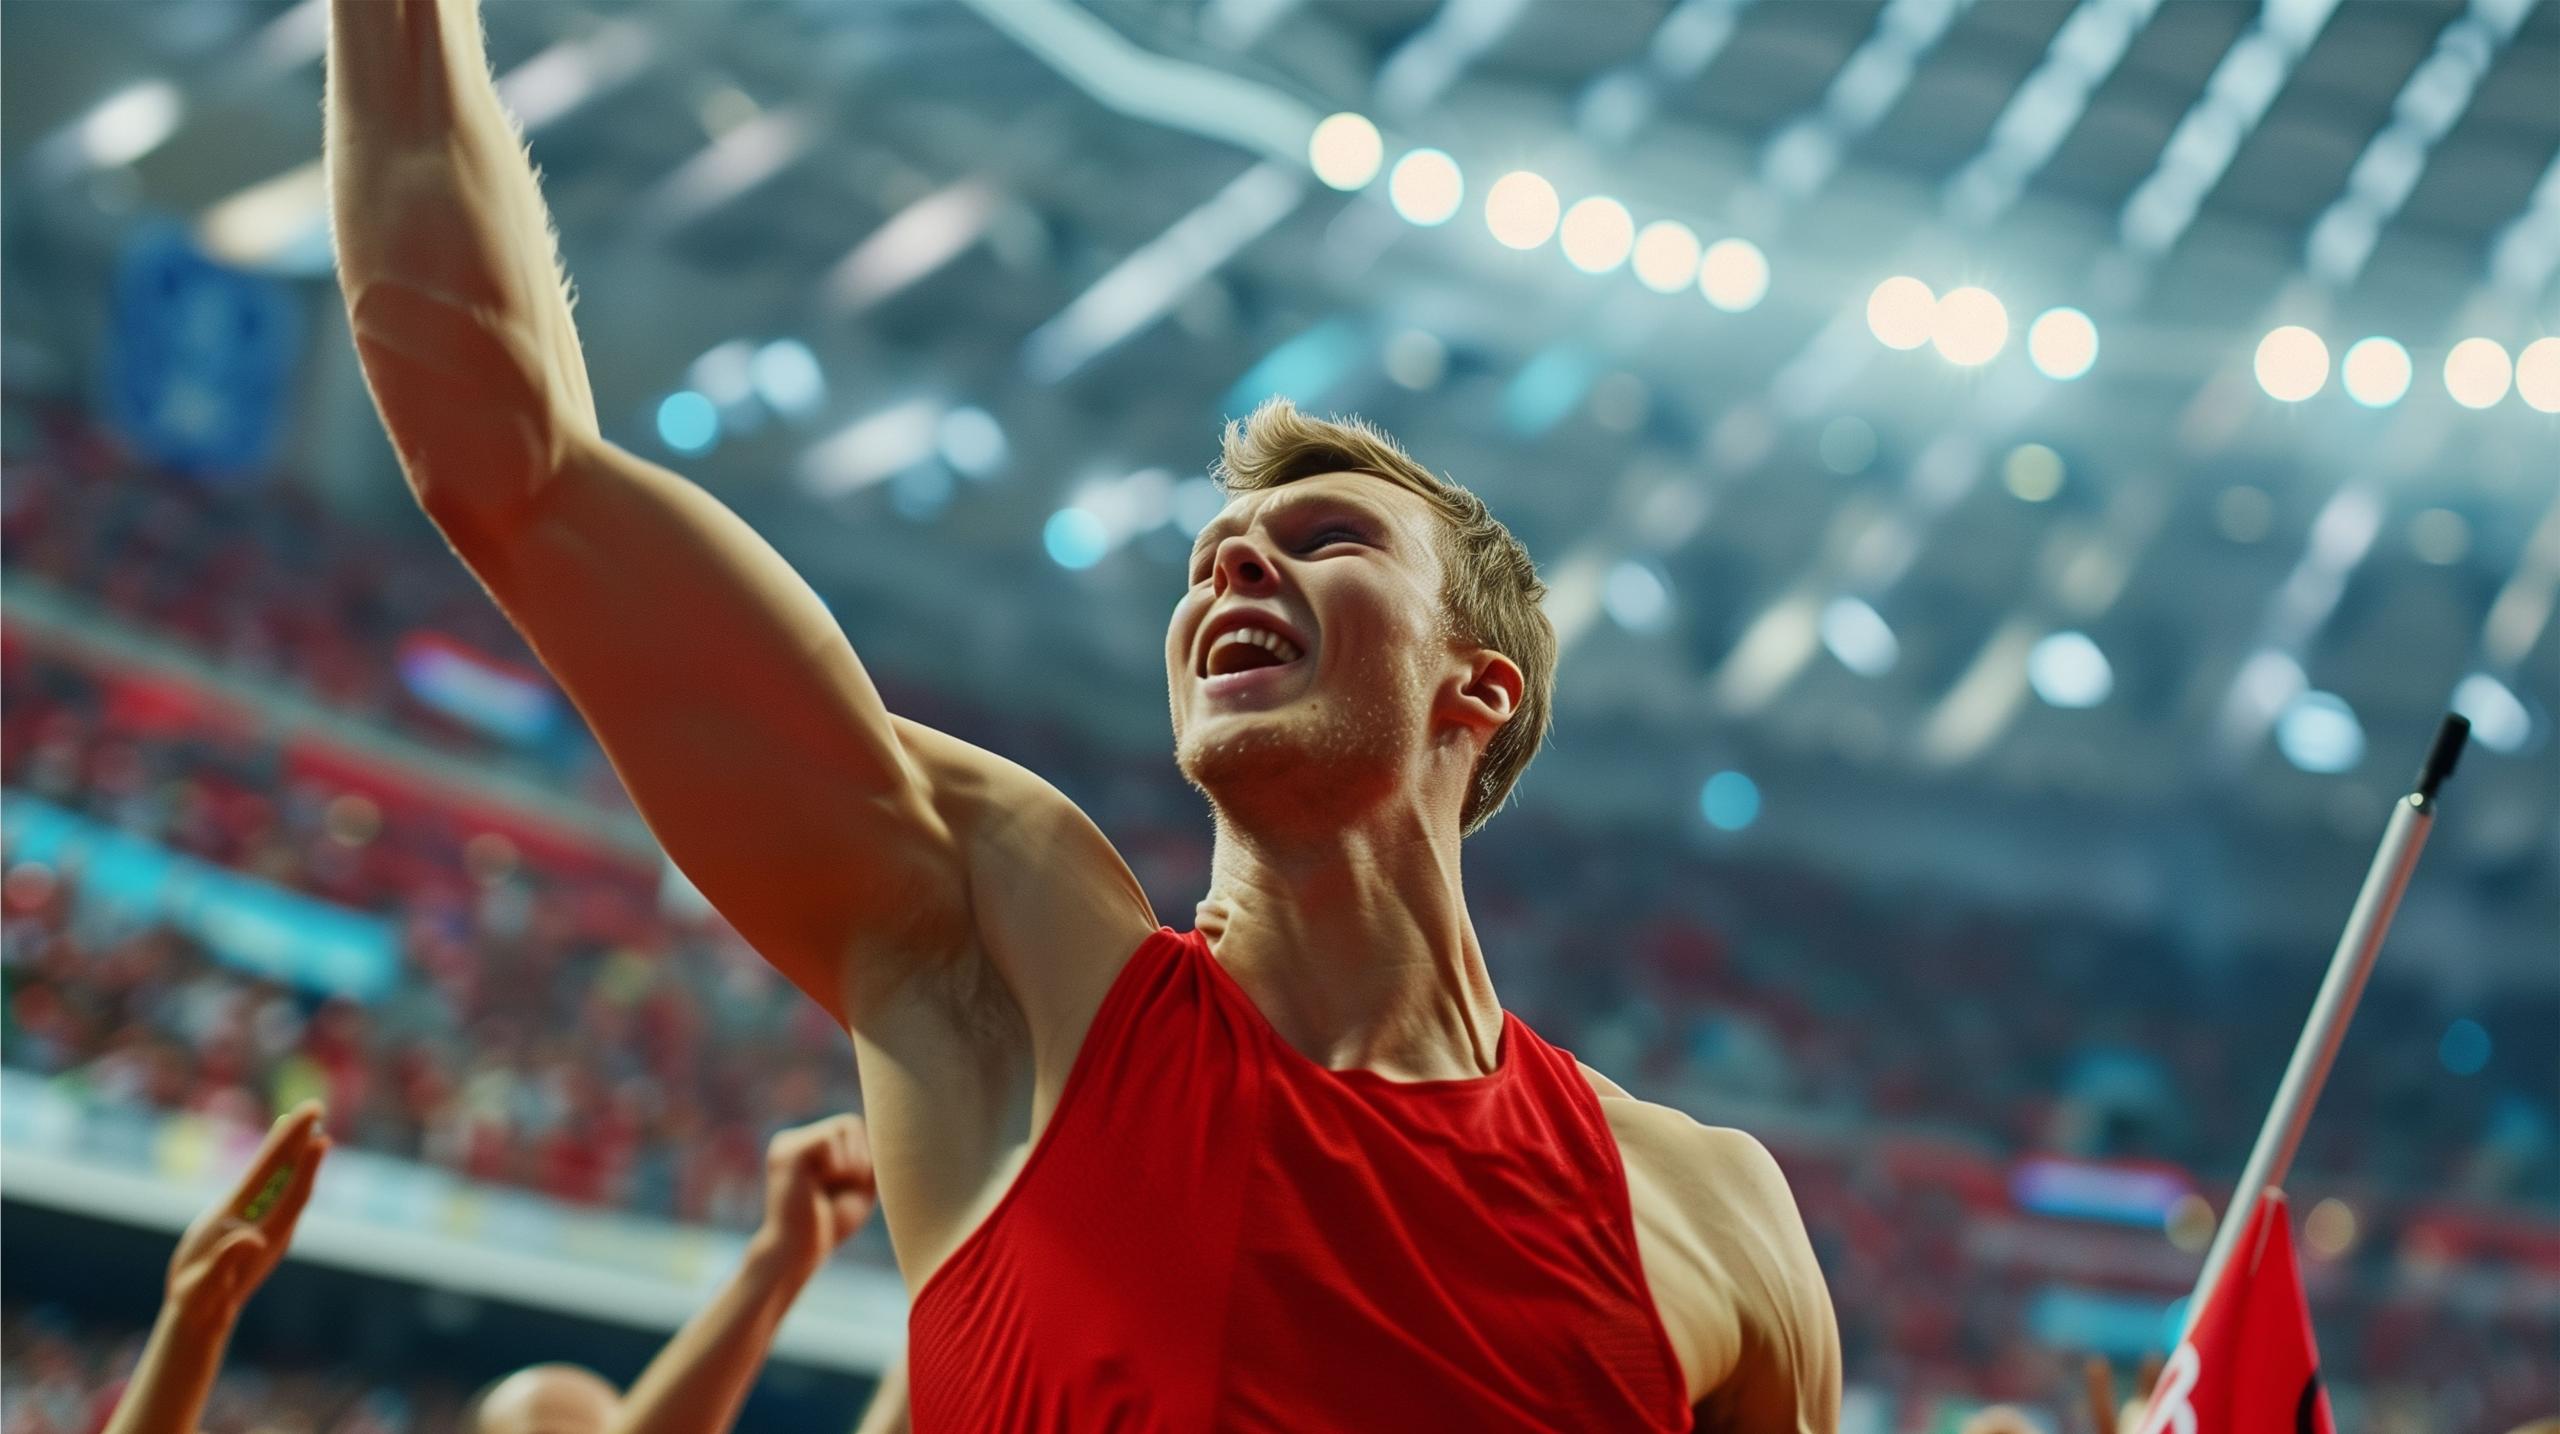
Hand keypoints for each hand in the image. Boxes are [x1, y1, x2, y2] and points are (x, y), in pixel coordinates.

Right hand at [165, 1101, 329, 1325]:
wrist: (202, 1312)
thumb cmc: (199, 1299)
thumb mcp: (205, 1285)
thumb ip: (226, 1261)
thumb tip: (251, 1239)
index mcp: (259, 1232)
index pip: (288, 1192)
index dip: (303, 1163)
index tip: (319, 1135)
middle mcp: (269, 1222)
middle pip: (290, 1176)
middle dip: (301, 1141)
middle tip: (316, 1106)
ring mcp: (264, 1221)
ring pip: (283, 1177)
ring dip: (293, 1146)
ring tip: (307, 1116)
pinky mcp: (254, 1220)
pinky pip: (270, 1184)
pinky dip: (278, 1161)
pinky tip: (284, 1144)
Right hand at [755, 1114, 875, 1281]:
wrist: (799, 1254)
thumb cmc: (830, 1225)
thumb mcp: (861, 1184)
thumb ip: (870, 1154)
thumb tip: (890, 1124)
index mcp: (805, 1146)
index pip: (852, 1127)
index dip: (863, 1157)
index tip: (848, 1188)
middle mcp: (792, 1140)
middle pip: (851, 1123)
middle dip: (859, 1160)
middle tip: (838, 1192)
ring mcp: (788, 1144)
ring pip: (845, 1126)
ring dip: (851, 1164)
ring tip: (829, 1191)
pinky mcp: (788, 1153)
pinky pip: (829, 1139)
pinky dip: (838, 1165)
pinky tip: (819, 1187)